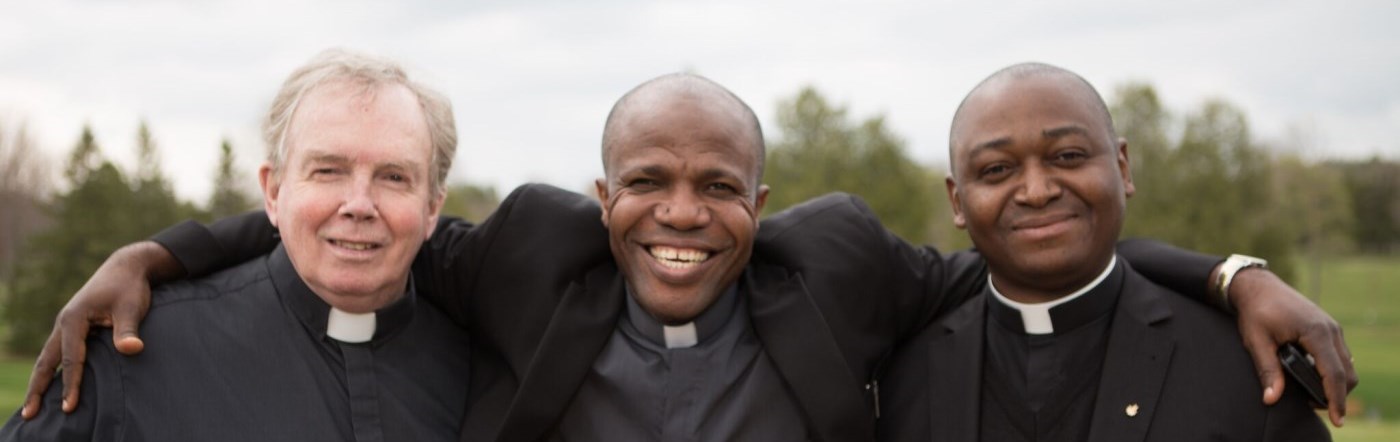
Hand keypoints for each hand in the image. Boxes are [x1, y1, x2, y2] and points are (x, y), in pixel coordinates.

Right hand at [21, 241, 173, 418]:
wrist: (126, 268)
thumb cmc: (129, 288)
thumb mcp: (131, 307)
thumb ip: (128, 330)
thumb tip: (132, 349)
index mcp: (74, 319)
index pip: (72, 358)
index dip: (71, 384)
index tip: (69, 407)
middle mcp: (64, 323)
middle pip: (47, 361)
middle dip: (38, 388)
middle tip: (29, 414)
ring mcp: (66, 326)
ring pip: (48, 358)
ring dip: (41, 381)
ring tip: (32, 407)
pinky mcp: (73, 328)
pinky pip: (58, 353)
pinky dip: (52, 371)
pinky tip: (51, 386)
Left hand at [1230, 268, 1357, 426]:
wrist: (1258, 286)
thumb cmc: (1255, 311)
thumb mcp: (1256, 341)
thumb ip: (1267, 370)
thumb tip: (1272, 398)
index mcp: (1316, 332)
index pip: (1334, 373)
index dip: (1336, 398)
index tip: (1337, 418)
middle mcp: (1331, 330)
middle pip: (1347, 372)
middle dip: (1337, 394)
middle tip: (1316, 408)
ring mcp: (1332, 328)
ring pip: (1347, 364)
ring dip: (1336, 383)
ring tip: (1314, 397)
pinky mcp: (1328, 328)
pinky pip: (1340, 355)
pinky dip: (1334, 371)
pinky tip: (1316, 379)